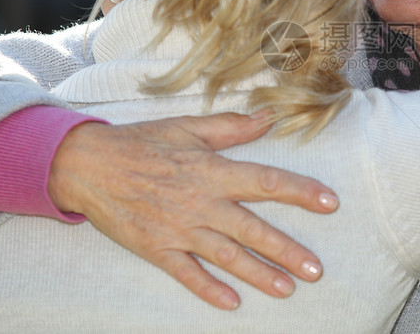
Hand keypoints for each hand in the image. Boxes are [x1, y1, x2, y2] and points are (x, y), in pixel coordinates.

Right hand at [48, 111, 338, 309]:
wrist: (88, 165)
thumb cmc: (142, 142)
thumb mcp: (188, 127)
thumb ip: (232, 127)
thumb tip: (270, 116)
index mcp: (212, 170)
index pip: (266, 182)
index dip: (300, 192)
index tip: (330, 202)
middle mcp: (201, 202)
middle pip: (253, 229)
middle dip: (287, 250)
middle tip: (316, 269)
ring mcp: (178, 229)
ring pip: (226, 256)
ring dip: (258, 274)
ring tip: (287, 289)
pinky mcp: (156, 248)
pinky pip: (186, 274)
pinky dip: (208, 289)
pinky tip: (232, 303)